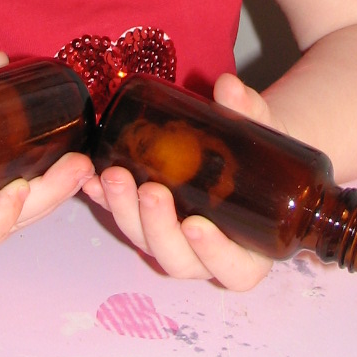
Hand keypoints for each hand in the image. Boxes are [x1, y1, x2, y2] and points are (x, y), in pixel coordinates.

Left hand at [81, 72, 275, 291]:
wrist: (243, 153)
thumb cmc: (262, 155)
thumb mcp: (266, 136)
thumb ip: (250, 113)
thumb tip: (229, 86)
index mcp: (249, 252)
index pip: (235, 270)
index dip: (214, 254)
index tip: (196, 226)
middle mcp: (207, 257)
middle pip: (178, 260)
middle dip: (158, 227)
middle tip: (151, 192)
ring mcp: (172, 242)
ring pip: (145, 242)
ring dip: (125, 212)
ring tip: (113, 177)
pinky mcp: (146, 223)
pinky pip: (122, 219)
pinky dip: (103, 201)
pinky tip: (90, 179)